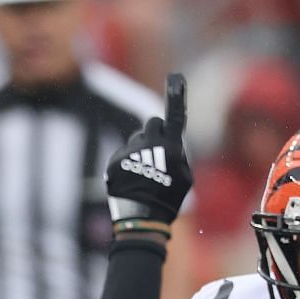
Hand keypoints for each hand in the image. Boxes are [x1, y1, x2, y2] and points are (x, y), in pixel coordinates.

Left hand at [106, 74, 190, 231]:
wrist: (141, 219)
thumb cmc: (168, 200)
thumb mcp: (184, 177)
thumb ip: (178, 156)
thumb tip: (170, 146)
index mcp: (171, 147)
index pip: (175, 116)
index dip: (177, 96)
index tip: (176, 78)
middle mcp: (150, 145)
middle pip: (152, 124)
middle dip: (155, 133)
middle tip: (156, 152)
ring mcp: (131, 152)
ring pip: (136, 140)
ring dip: (140, 150)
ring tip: (142, 173)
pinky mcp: (115, 161)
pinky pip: (122, 155)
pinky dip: (125, 165)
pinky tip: (129, 181)